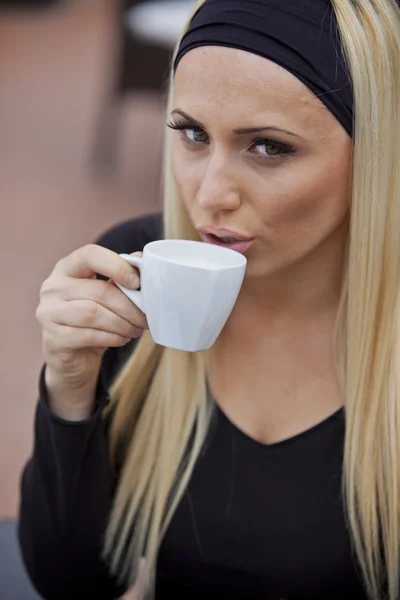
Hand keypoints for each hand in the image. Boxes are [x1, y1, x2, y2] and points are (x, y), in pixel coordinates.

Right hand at [36, 245, 146, 418]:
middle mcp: (52, 287)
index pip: (89, 255)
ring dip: (122, 323)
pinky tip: (122, 339)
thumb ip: (120, 276)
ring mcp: (48, 313)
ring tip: (135, 330)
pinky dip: (111, 338)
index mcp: (67, 268)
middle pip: (99, 291)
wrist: (73, 357)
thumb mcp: (107, 295)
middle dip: (129, 306)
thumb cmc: (93, 320)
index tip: (137, 282)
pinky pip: (88, 335)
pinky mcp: (52, 339)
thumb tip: (142, 258)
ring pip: (93, 314)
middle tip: (145, 318)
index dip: (116, 266)